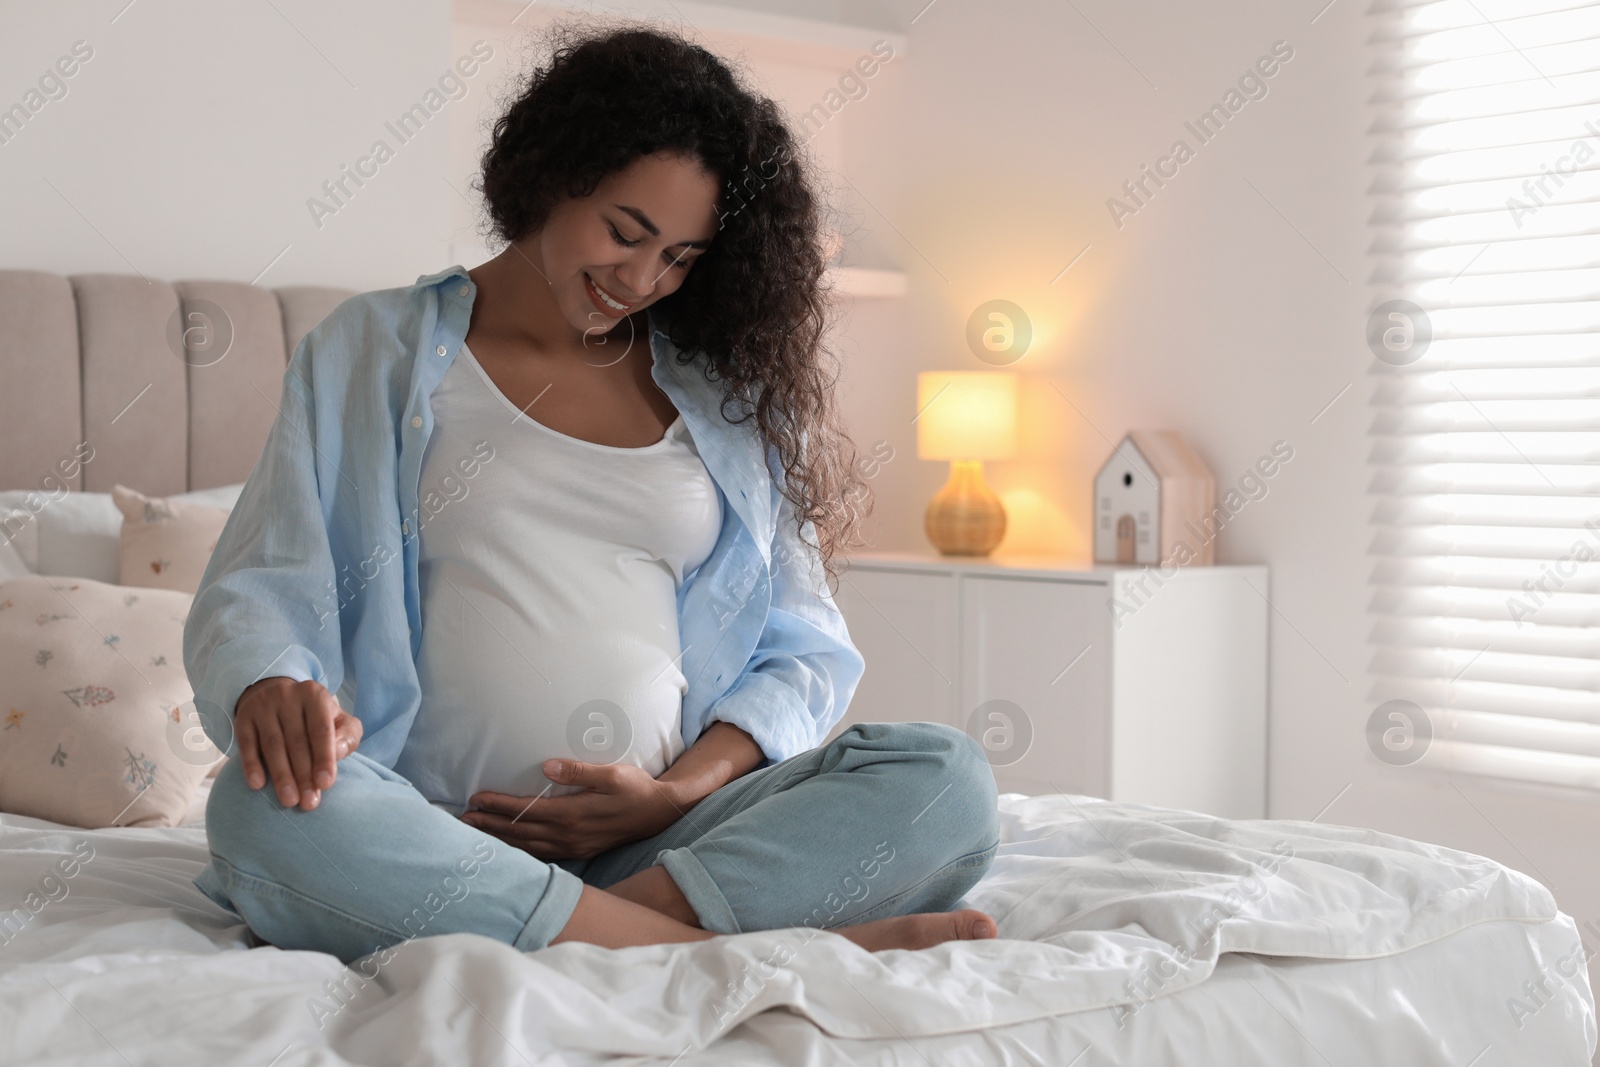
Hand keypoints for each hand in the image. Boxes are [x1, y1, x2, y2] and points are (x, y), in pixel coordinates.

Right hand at [234, 677, 362, 811]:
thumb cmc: (313, 716)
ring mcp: (263, 707)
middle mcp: (287, 697)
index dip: (324, 758)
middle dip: (303, 775)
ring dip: (281, 776)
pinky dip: (251, 765)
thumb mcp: (337, 719)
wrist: (275, 694)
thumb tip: (339, 752)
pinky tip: (257, 786)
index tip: (325, 784)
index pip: (321, 730)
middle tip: (309, 802)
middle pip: (296, 741)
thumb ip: (347, 735)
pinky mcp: (243, 719)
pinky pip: (246, 744)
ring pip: (272, 745)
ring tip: (289, 801)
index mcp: (315, 696)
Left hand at [461, 760, 682, 859]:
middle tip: (462, 819)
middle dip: (489, 825)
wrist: (660, 814)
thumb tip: (547, 766)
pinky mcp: (579, 851)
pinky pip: (541, 855)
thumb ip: (579, 771)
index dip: (499, 805)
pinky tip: (509, 848)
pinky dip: (520, 851)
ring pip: (527, 847)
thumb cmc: (637, 789)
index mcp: (573, 815)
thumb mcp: (613, 774)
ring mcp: (574, 847)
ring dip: (500, 840)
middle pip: (520, 833)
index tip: (475, 799)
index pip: (526, 811)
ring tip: (476, 833)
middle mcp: (569, 836)